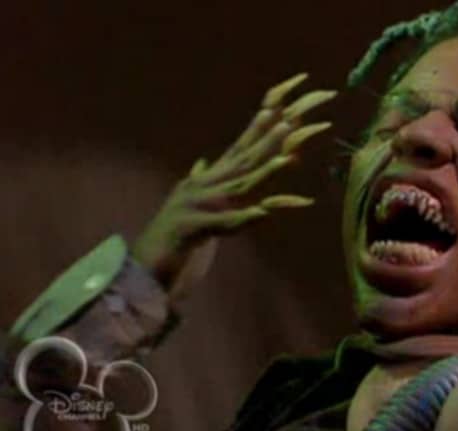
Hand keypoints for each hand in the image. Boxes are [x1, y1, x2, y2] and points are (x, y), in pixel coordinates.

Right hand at [133, 73, 334, 288]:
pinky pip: (223, 224)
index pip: (235, 152)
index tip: (275, 114)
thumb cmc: (171, 237)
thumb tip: (203, 162)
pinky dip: (243, 218)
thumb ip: (197, 181)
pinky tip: (262, 212)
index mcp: (203, 182)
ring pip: (237, 187)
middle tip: (288, 125)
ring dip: (263, 172)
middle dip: (265, 143)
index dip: (254, 133)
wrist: (143, 264)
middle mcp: (200, 188)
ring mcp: (195, 206)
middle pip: (240, 163)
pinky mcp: (191, 229)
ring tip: (286, 159)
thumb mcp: (188, 204)